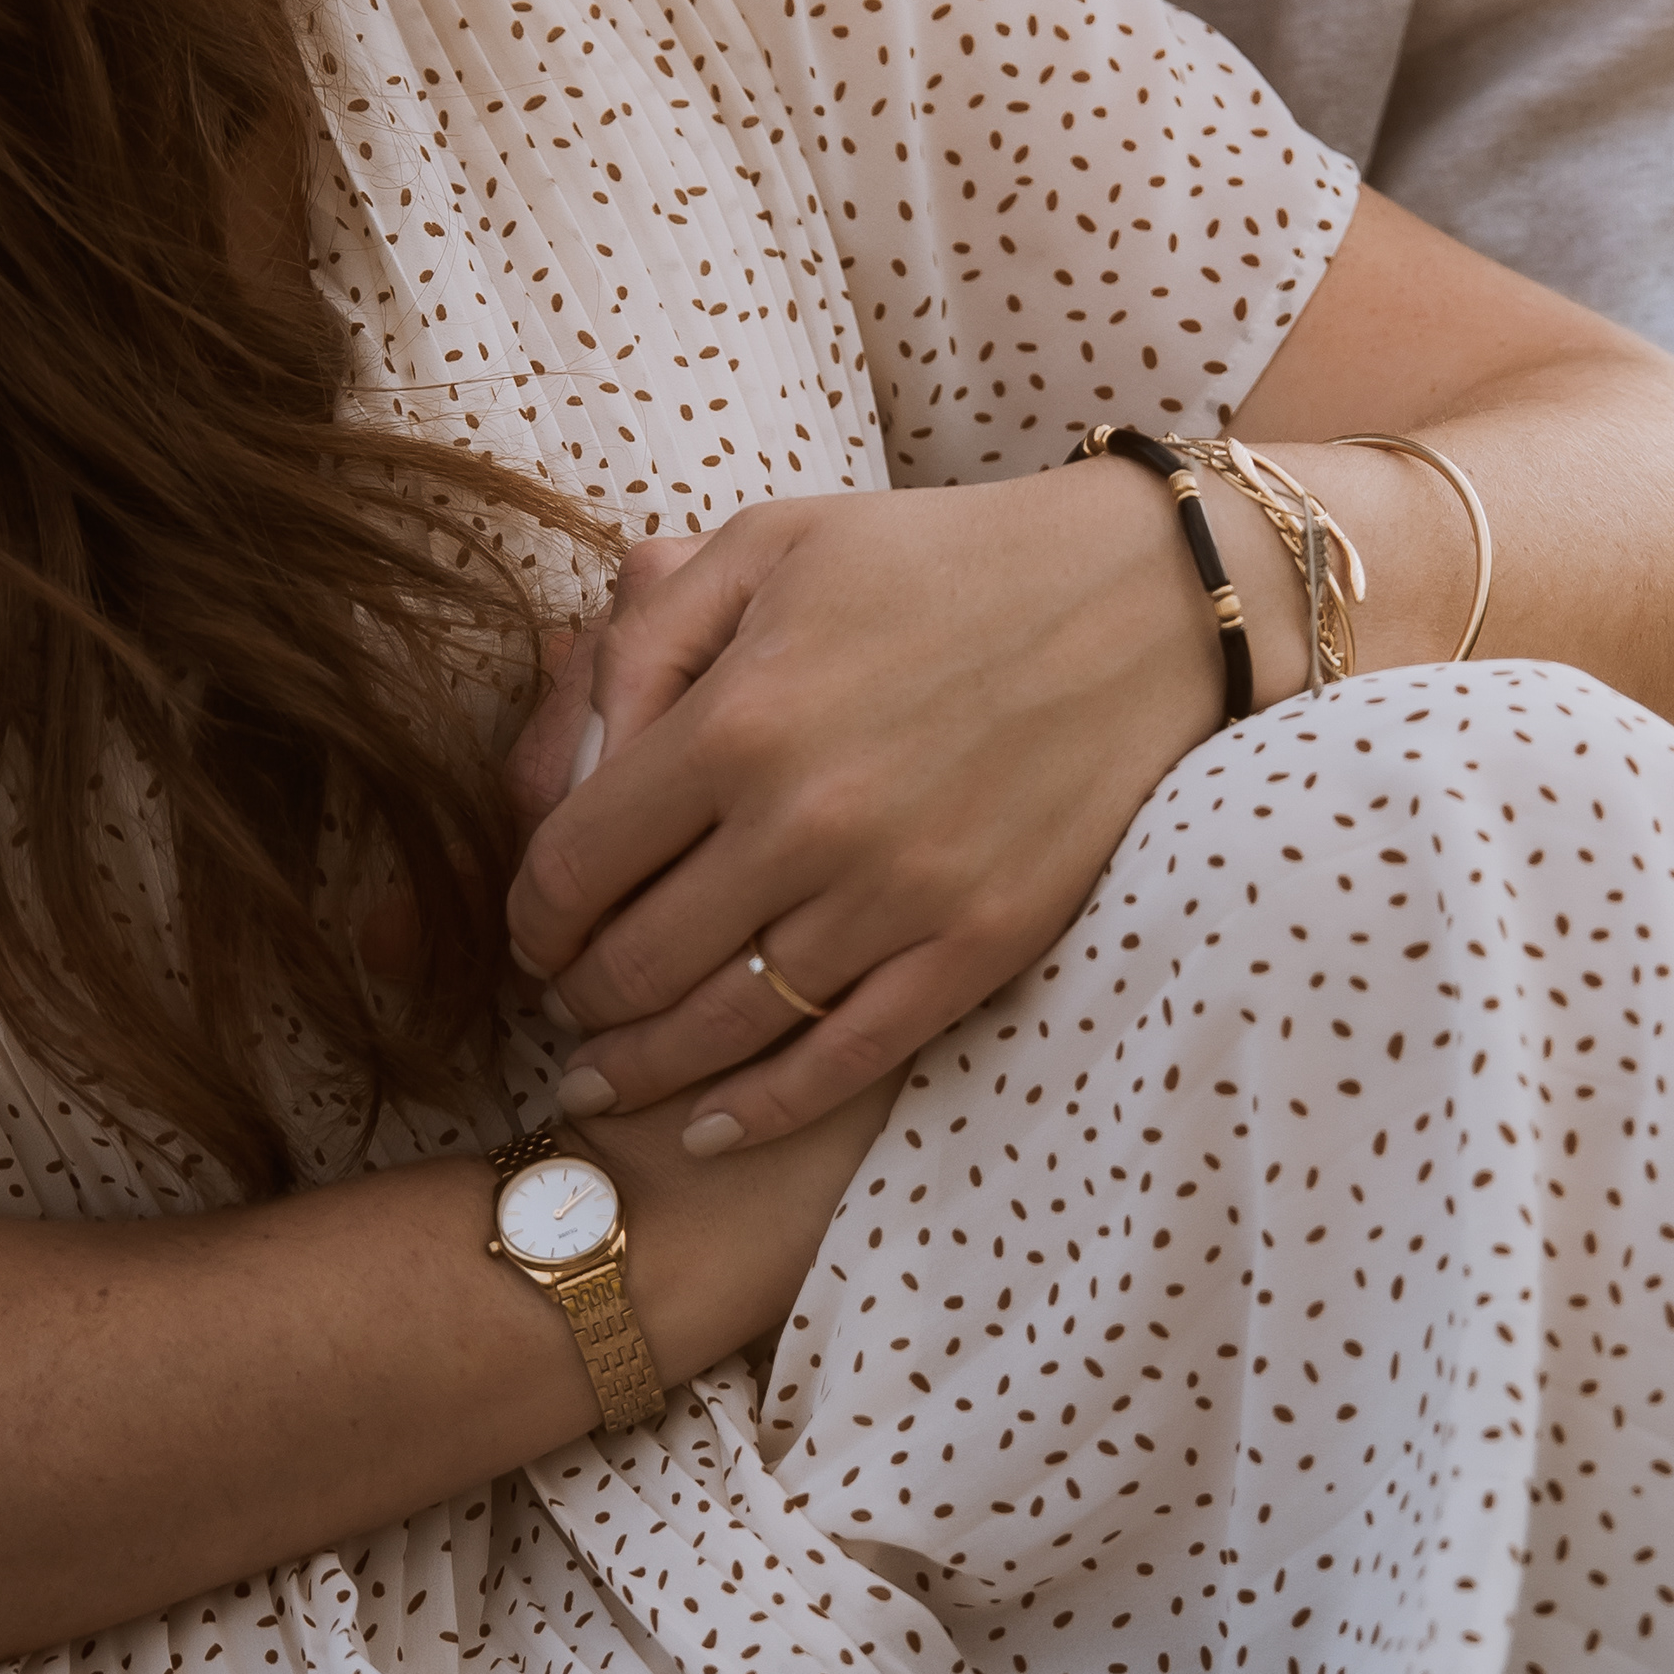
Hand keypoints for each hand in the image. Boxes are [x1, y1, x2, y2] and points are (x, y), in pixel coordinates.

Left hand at [504, 471, 1225, 1158]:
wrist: (1143, 598)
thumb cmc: (938, 559)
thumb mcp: (773, 543)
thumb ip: (651, 634)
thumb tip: (573, 757)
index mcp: (739, 715)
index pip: (574, 863)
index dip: (530, 914)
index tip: (532, 926)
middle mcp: (807, 820)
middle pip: (633, 964)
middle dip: (577, 997)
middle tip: (568, 1000)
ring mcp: (898, 895)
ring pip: (723, 1030)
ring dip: (641, 1068)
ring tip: (600, 1078)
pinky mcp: (979, 945)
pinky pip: (845, 1061)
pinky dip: (760, 1111)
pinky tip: (706, 1130)